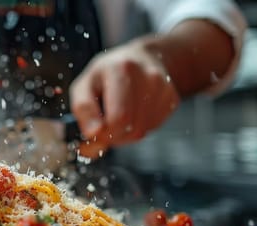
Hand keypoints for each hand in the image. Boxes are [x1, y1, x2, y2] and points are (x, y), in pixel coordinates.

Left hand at [70, 38, 179, 158]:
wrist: (140, 59)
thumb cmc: (106, 74)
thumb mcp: (84, 85)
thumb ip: (83, 110)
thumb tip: (92, 134)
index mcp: (122, 69)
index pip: (119, 118)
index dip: (104, 132)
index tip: (94, 130)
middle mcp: (148, 76)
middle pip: (132, 129)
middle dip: (113, 135)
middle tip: (103, 124)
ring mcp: (164, 88)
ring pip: (141, 132)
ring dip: (124, 133)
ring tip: (117, 114)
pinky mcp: (173, 99)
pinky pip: (152, 128)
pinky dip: (138, 127)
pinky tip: (133, 112)